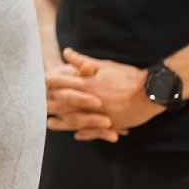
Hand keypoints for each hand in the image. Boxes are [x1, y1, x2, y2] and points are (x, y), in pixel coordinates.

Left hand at [49, 48, 164, 141]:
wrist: (151, 92)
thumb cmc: (128, 76)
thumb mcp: (105, 66)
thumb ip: (84, 62)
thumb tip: (67, 53)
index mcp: (88, 84)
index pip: (62, 84)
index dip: (49, 84)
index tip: (38, 84)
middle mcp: (91, 101)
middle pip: (65, 105)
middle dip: (50, 106)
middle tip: (37, 108)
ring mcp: (100, 115)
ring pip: (76, 120)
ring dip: (62, 123)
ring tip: (50, 124)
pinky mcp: (111, 125)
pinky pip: (94, 131)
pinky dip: (85, 134)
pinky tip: (76, 135)